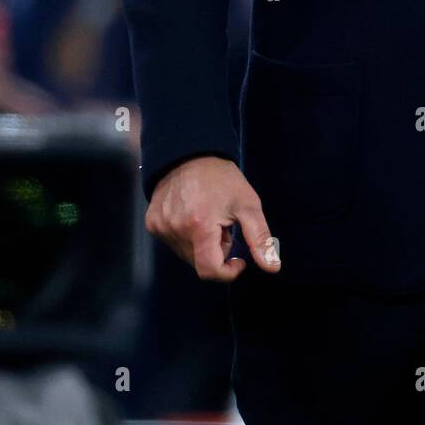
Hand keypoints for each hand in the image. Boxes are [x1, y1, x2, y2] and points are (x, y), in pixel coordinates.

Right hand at [145, 155, 280, 281]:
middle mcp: (175, 230)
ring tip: (207, 218)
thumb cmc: (222, 178)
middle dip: (216, 251)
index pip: (209, 270)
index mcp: (199, 227)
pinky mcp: (152, 223)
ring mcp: (160, 227)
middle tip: (223, 226)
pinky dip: (186, 236)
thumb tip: (273, 267)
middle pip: (199, 262)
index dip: (227, 271)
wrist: (189, 153)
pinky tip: (191, 215)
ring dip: (201, 245)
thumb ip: (260, 238)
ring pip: (186, 254)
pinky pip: (173, 242)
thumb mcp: (248, 205)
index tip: (238, 258)